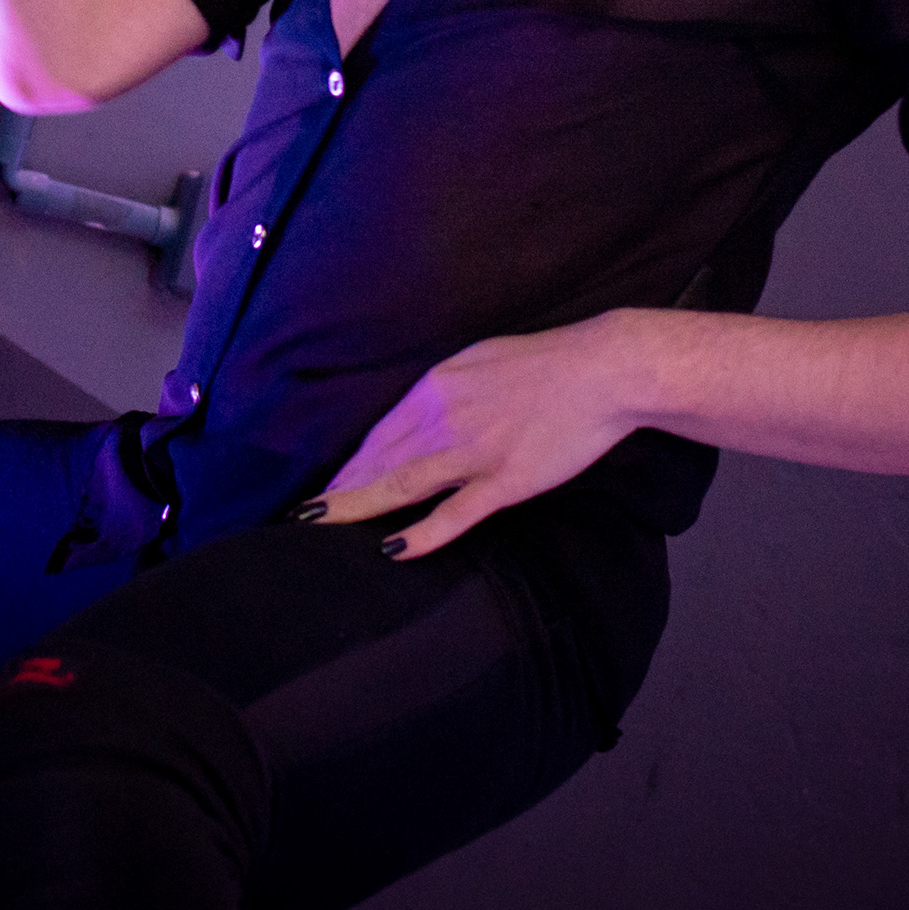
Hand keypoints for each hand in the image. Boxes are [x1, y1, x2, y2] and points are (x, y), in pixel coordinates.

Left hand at [306, 314, 645, 561]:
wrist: (602, 370)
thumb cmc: (546, 362)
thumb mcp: (480, 360)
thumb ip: (446, 388)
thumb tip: (420, 408)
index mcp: (437, 387)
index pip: (379, 432)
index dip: (350, 462)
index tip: (328, 483)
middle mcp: (444, 418)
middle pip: (380, 461)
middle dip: (341, 488)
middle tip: (306, 516)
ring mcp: (473, 453)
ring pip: (402, 485)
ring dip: (357, 506)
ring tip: (322, 527)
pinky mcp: (506, 481)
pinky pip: (456, 513)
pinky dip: (423, 534)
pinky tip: (392, 549)